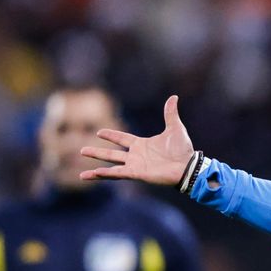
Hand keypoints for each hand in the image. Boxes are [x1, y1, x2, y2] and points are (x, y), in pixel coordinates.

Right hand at [79, 95, 193, 186]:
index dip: (111, 135)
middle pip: (112, 153)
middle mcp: (136, 155)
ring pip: (111, 164)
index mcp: (142, 144)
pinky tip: (92, 173)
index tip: (100, 132)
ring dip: (97, 166)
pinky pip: (117, 173)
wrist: (188, 166)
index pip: (122, 139)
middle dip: (97, 152)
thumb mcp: (175, 128)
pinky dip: (105, 173)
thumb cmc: (183, 150)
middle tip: (82, 150)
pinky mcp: (137, 173)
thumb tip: (174, 97)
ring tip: (83, 170)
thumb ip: (170, 113)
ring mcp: (135, 165)